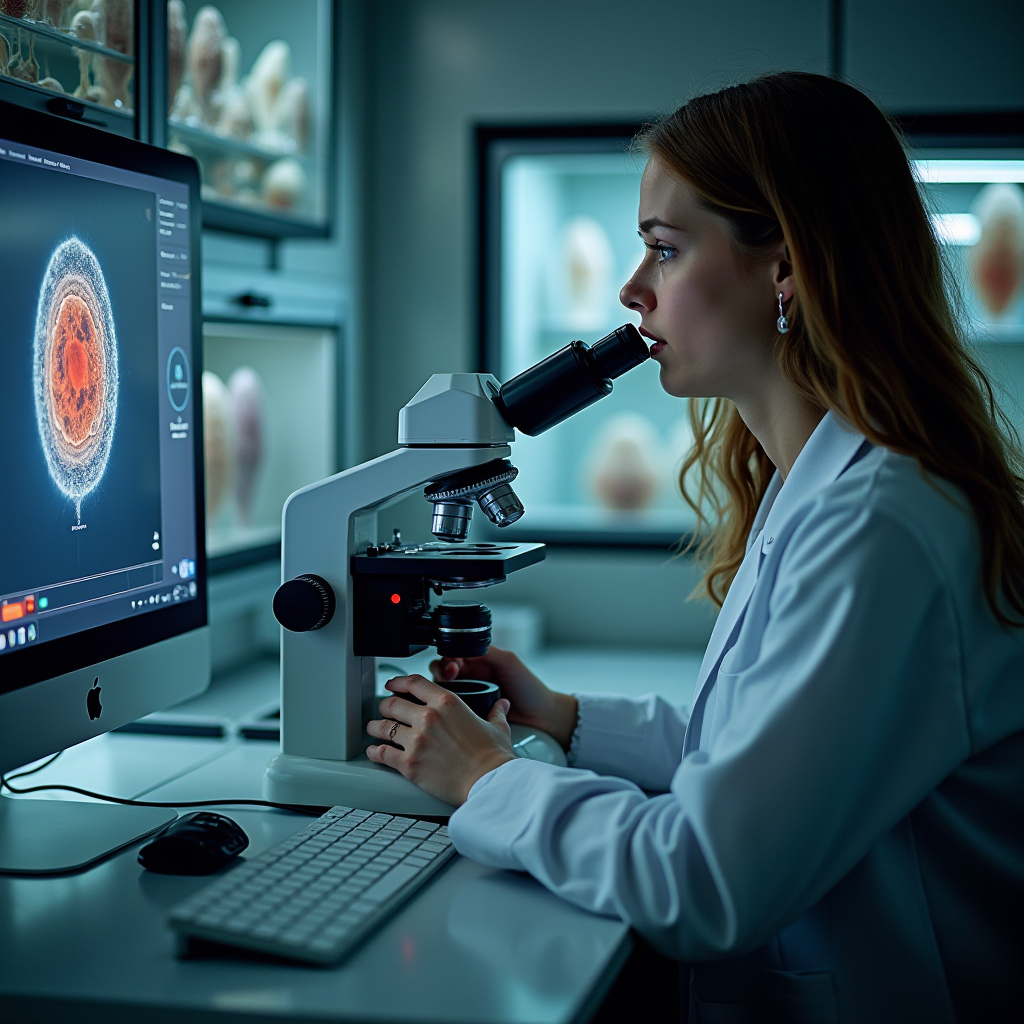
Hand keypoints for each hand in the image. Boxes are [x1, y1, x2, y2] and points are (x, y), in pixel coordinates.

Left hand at [366, 674, 515, 806]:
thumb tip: (501, 705)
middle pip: (392, 704)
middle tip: (385, 710)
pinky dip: (375, 751)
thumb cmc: (493, 757)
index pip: (414, 683)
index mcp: (447, 702)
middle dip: (386, 706)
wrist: (488, 782)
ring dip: (376, 727)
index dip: (398, 682)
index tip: (392, 684)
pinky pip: (382, 753)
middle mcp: (428, 717)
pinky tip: (374, 751)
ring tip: (374, 728)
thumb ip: (495, 712)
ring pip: (383, 727)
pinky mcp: (409, 764)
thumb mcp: (497, 727)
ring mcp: (416, 740)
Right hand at [430, 646, 577, 750]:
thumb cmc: (529, 687)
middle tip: (450, 674)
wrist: (541, 715)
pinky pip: (452, 704)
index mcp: (481, 659)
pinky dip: (447, 702)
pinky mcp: (470, 710)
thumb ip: (488, 650)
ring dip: (442, 685)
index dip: (449, 654)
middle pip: (445, 667)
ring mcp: (471, 692)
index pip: (456, 651)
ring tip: (449, 688)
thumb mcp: (509, 661)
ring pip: (445, 686)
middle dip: (442, 668)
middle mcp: (473, 674)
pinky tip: (450, 704)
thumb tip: (465, 643)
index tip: (452, 661)